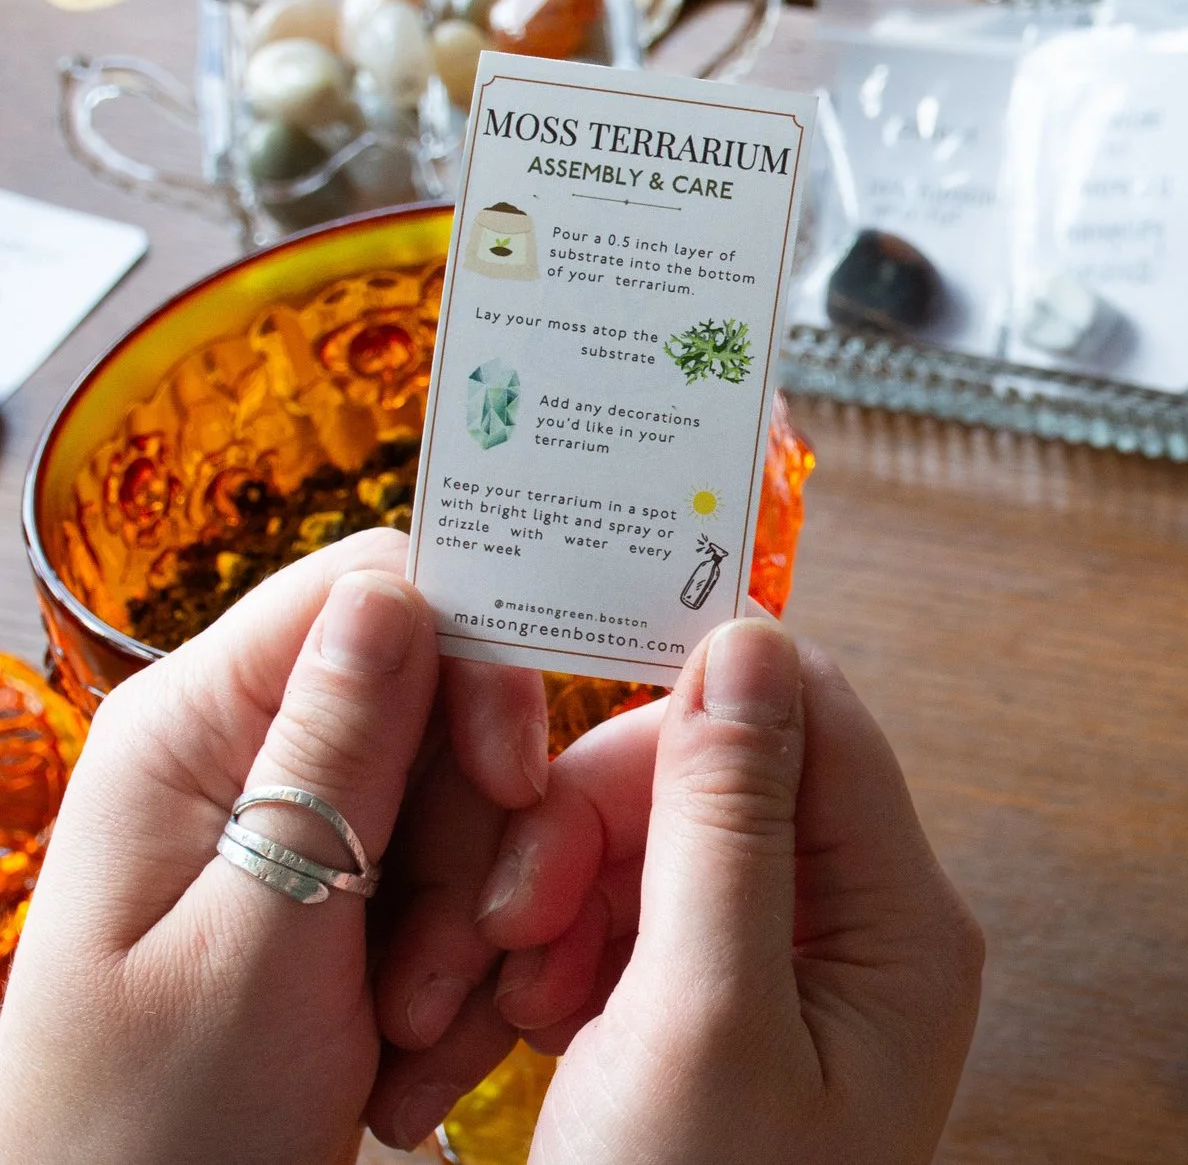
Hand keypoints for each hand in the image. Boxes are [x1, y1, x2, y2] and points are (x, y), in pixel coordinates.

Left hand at [0, 529, 540, 1162]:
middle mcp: (237, 751)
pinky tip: (423, 1040)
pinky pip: (449, 872)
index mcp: (189, 730)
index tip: (518, 782)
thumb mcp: (259, 940)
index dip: (475, 666)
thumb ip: (333, 757)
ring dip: (474, 913)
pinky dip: (464, 953)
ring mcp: (285, 821)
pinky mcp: (329, 888)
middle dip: (476, 834)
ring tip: (417, 1030)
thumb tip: (396, 591)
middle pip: (436, 705)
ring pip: (460, 796)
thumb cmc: (156, 1125)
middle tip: (446, 971)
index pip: (374, 596)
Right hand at [469, 618, 984, 1164]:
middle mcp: (857, 932)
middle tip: (509, 918)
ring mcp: (781, 978)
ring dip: (551, 897)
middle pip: (718, 778)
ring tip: (495, 993)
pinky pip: (623, 927)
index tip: (559, 773)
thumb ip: (728, 821)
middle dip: (594, 829)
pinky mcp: (704, 1020)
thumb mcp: (704, 1016)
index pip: (812, 716)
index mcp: (901, 921)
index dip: (681, 721)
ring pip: (652, 848)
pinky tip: (504, 1024)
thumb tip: (747, 638)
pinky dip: (550, 957)